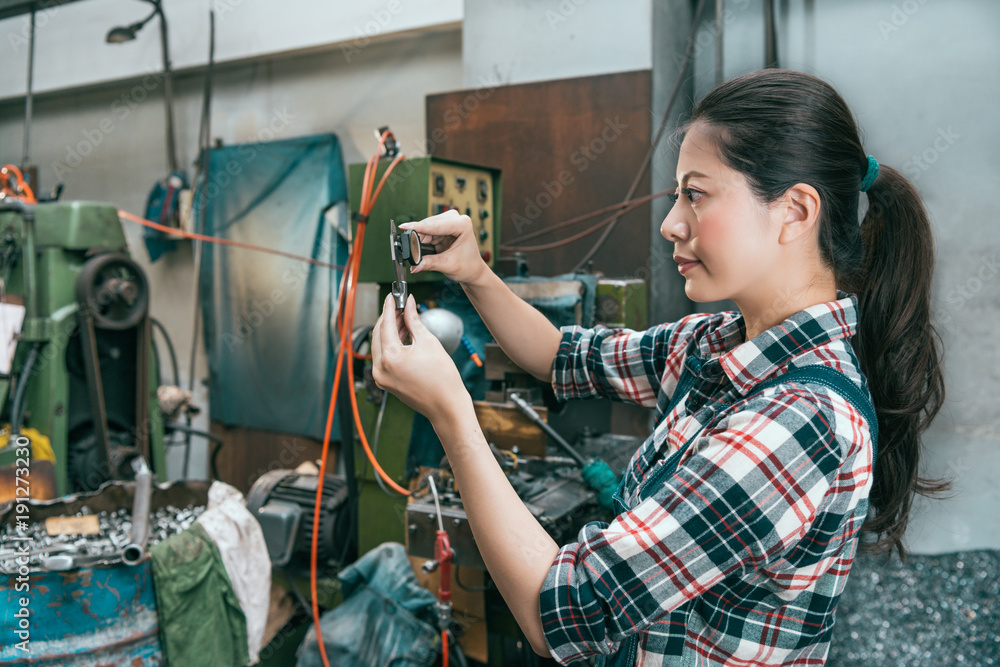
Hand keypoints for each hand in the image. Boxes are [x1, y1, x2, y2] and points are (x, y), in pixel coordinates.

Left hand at [371, 293, 470, 423]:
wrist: (446, 406)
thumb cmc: (442, 378)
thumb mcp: (428, 342)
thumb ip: (414, 320)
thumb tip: (409, 303)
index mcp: (390, 357)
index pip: (385, 324)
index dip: (389, 306)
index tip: (393, 295)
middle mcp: (380, 368)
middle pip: (379, 334)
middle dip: (388, 318)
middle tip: (400, 305)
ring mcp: (381, 377)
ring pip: (379, 345)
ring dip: (389, 331)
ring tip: (403, 318)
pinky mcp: (385, 382)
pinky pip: (383, 357)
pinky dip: (390, 345)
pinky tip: (402, 335)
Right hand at [401, 209, 487, 285]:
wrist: (472, 270)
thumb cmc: (468, 266)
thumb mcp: (448, 265)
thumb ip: (430, 263)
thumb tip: (415, 265)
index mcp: (463, 224)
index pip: (437, 225)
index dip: (419, 227)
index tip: (404, 227)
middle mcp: (456, 219)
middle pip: (429, 225)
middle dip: (417, 236)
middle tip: (407, 247)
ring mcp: (448, 222)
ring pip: (426, 228)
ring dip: (418, 239)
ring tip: (414, 251)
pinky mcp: (442, 228)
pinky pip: (426, 232)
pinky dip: (421, 241)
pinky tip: (418, 247)